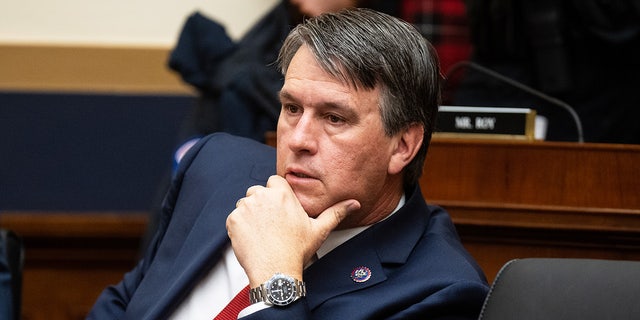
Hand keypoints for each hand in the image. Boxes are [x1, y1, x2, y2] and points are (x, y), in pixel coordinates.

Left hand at [226, 175, 359, 286]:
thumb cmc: (296, 251)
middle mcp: (262, 196)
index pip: (274, 181)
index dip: (276, 195)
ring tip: (262, 232)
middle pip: (258, 192)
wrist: (275, 271)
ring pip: (245, 204)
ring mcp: (245, 208)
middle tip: (271, 224)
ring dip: (250, 214)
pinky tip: (253, 238)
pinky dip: (240, 226)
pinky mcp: (233, 220)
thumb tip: (354, 203)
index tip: (280, 209)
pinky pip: (234, 217)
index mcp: (282, 194)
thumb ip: (336, 212)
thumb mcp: (319, 229)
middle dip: (262, 204)